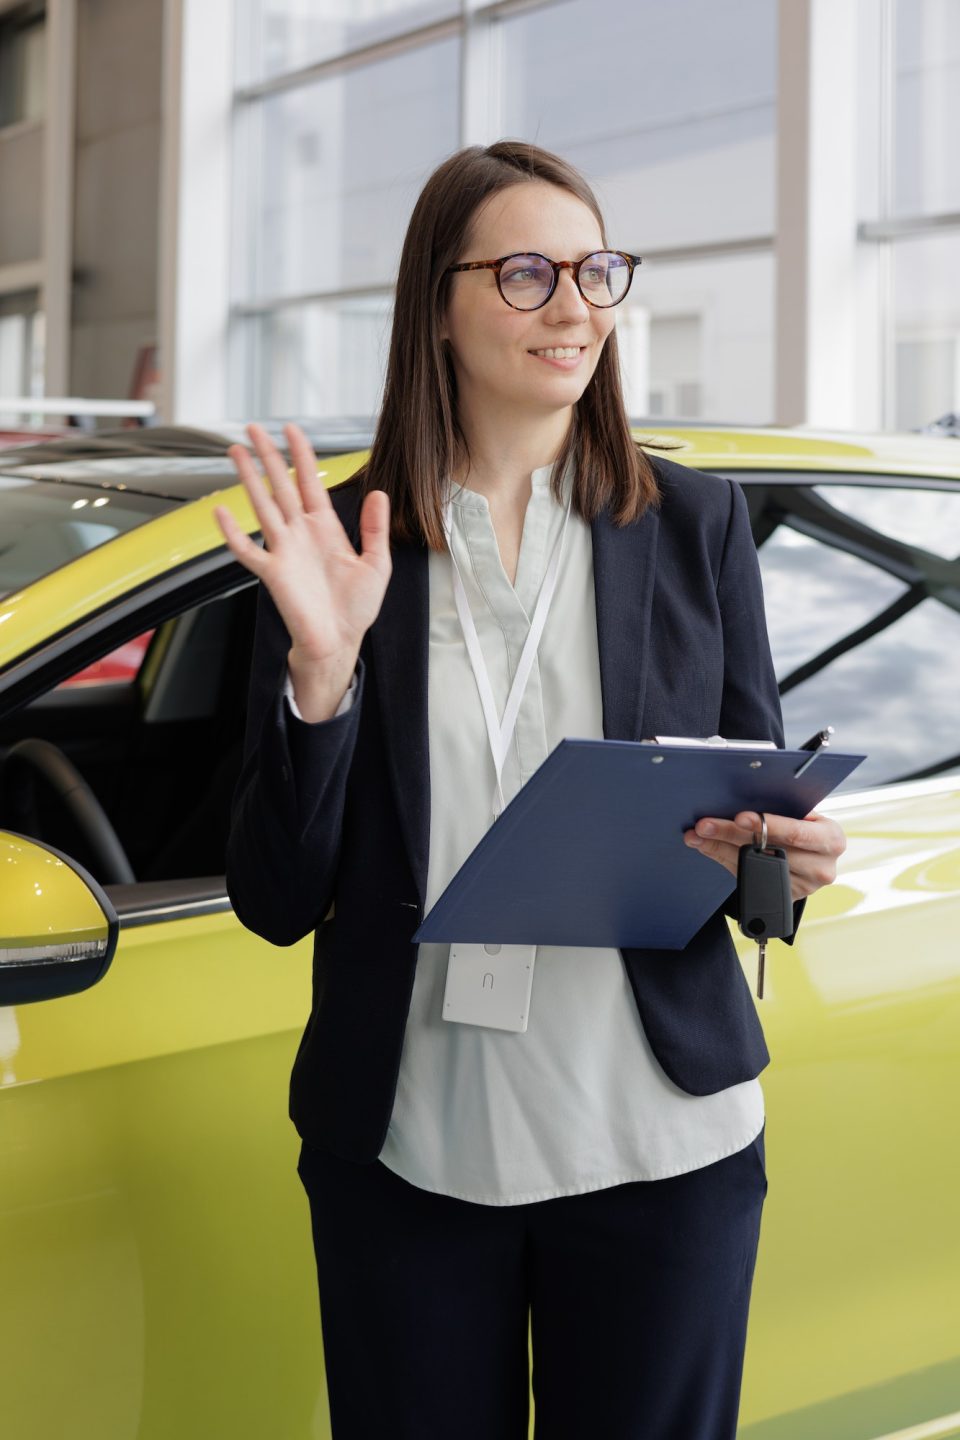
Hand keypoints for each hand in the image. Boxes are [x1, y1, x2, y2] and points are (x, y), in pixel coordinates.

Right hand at [213, 423, 391, 692]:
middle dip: (268, 456)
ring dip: (248, 479)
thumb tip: (378, 492)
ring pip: (262, 506)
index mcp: (326, 528)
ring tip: (235, 452)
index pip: (310, 481)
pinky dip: (233, 532)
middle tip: (253, 428)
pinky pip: (247, 549)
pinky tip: (221, 511)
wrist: (340, 641)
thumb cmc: (357, 608)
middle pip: (281, 485)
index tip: (292, 429)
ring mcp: (284, 550)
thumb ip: (375, 529)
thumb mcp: (377, 565)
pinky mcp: (272, 573)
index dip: (302, 455)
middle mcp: (301, 533)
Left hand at [683, 810, 846, 902]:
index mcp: (831, 839)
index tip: (740, 817)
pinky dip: (725, 861)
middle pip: (768, 851)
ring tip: (699, 836)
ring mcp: (803, 887)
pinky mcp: (785, 899)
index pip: (796, 832)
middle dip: (731, 834)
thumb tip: (736, 798)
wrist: (812, 856)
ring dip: (720, 849)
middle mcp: (821, 867)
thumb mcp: (803, 815)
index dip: (767, 825)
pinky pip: (748, 879)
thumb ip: (781, 809)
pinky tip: (710, 848)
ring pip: (753, 867)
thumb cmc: (805, 827)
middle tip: (705, 825)